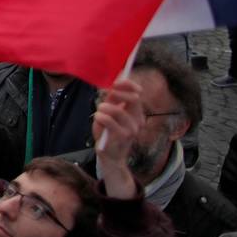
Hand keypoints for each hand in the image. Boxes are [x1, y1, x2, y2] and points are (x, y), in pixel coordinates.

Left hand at [92, 78, 143, 199]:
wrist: (110, 155)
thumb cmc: (109, 132)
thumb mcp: (110, 113)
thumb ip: (112, 99)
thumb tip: (113, 81)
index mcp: (137, 113)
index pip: (137, 95)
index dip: (128, 85)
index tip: (117, 81)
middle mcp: (138, 121)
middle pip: (132, 99)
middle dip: (117, 94)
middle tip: (106, 97)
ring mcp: (132, 129)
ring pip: (117, 110)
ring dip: (104, 107)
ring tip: (99, 111)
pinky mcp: (122, 136)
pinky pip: (108, 120)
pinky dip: (100, 116)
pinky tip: (98, 119)